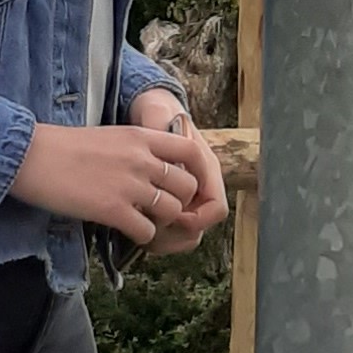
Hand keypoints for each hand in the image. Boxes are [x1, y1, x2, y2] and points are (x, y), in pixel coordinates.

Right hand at [9, 111, 215, 248]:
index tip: (180, 183)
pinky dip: (141, 235)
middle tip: (160, 208)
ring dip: (161, 220)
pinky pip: (147, 231)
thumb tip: (153, 169)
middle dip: (179, 201)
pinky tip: (126, 230)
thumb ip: (136, 150)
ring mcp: (129, 185)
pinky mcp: (113, 210)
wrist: (30, 156)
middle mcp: (142, 159)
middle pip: (187, 186)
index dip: (193, 170)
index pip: (191, 150)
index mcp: (141, 136)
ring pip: (172, 210)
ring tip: (142, 220)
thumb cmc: (62, 147)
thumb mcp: (109, 136)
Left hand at [126, 85, 228, 252]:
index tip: (172, 214)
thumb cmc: (157, 113)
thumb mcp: (157, 113)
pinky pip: (169, 233)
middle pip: (198, 231)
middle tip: (149, 229)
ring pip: (184, 237)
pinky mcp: (168, 206)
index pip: (216, 208)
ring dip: (164, 240)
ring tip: (141, 232)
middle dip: (174, 235)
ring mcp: (185, 199)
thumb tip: (159, 135)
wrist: (150, 113)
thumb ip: (159, 124)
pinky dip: (156, 237)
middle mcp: (199, 189)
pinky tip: (137, 228)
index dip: (196, 218)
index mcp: (205, 169)